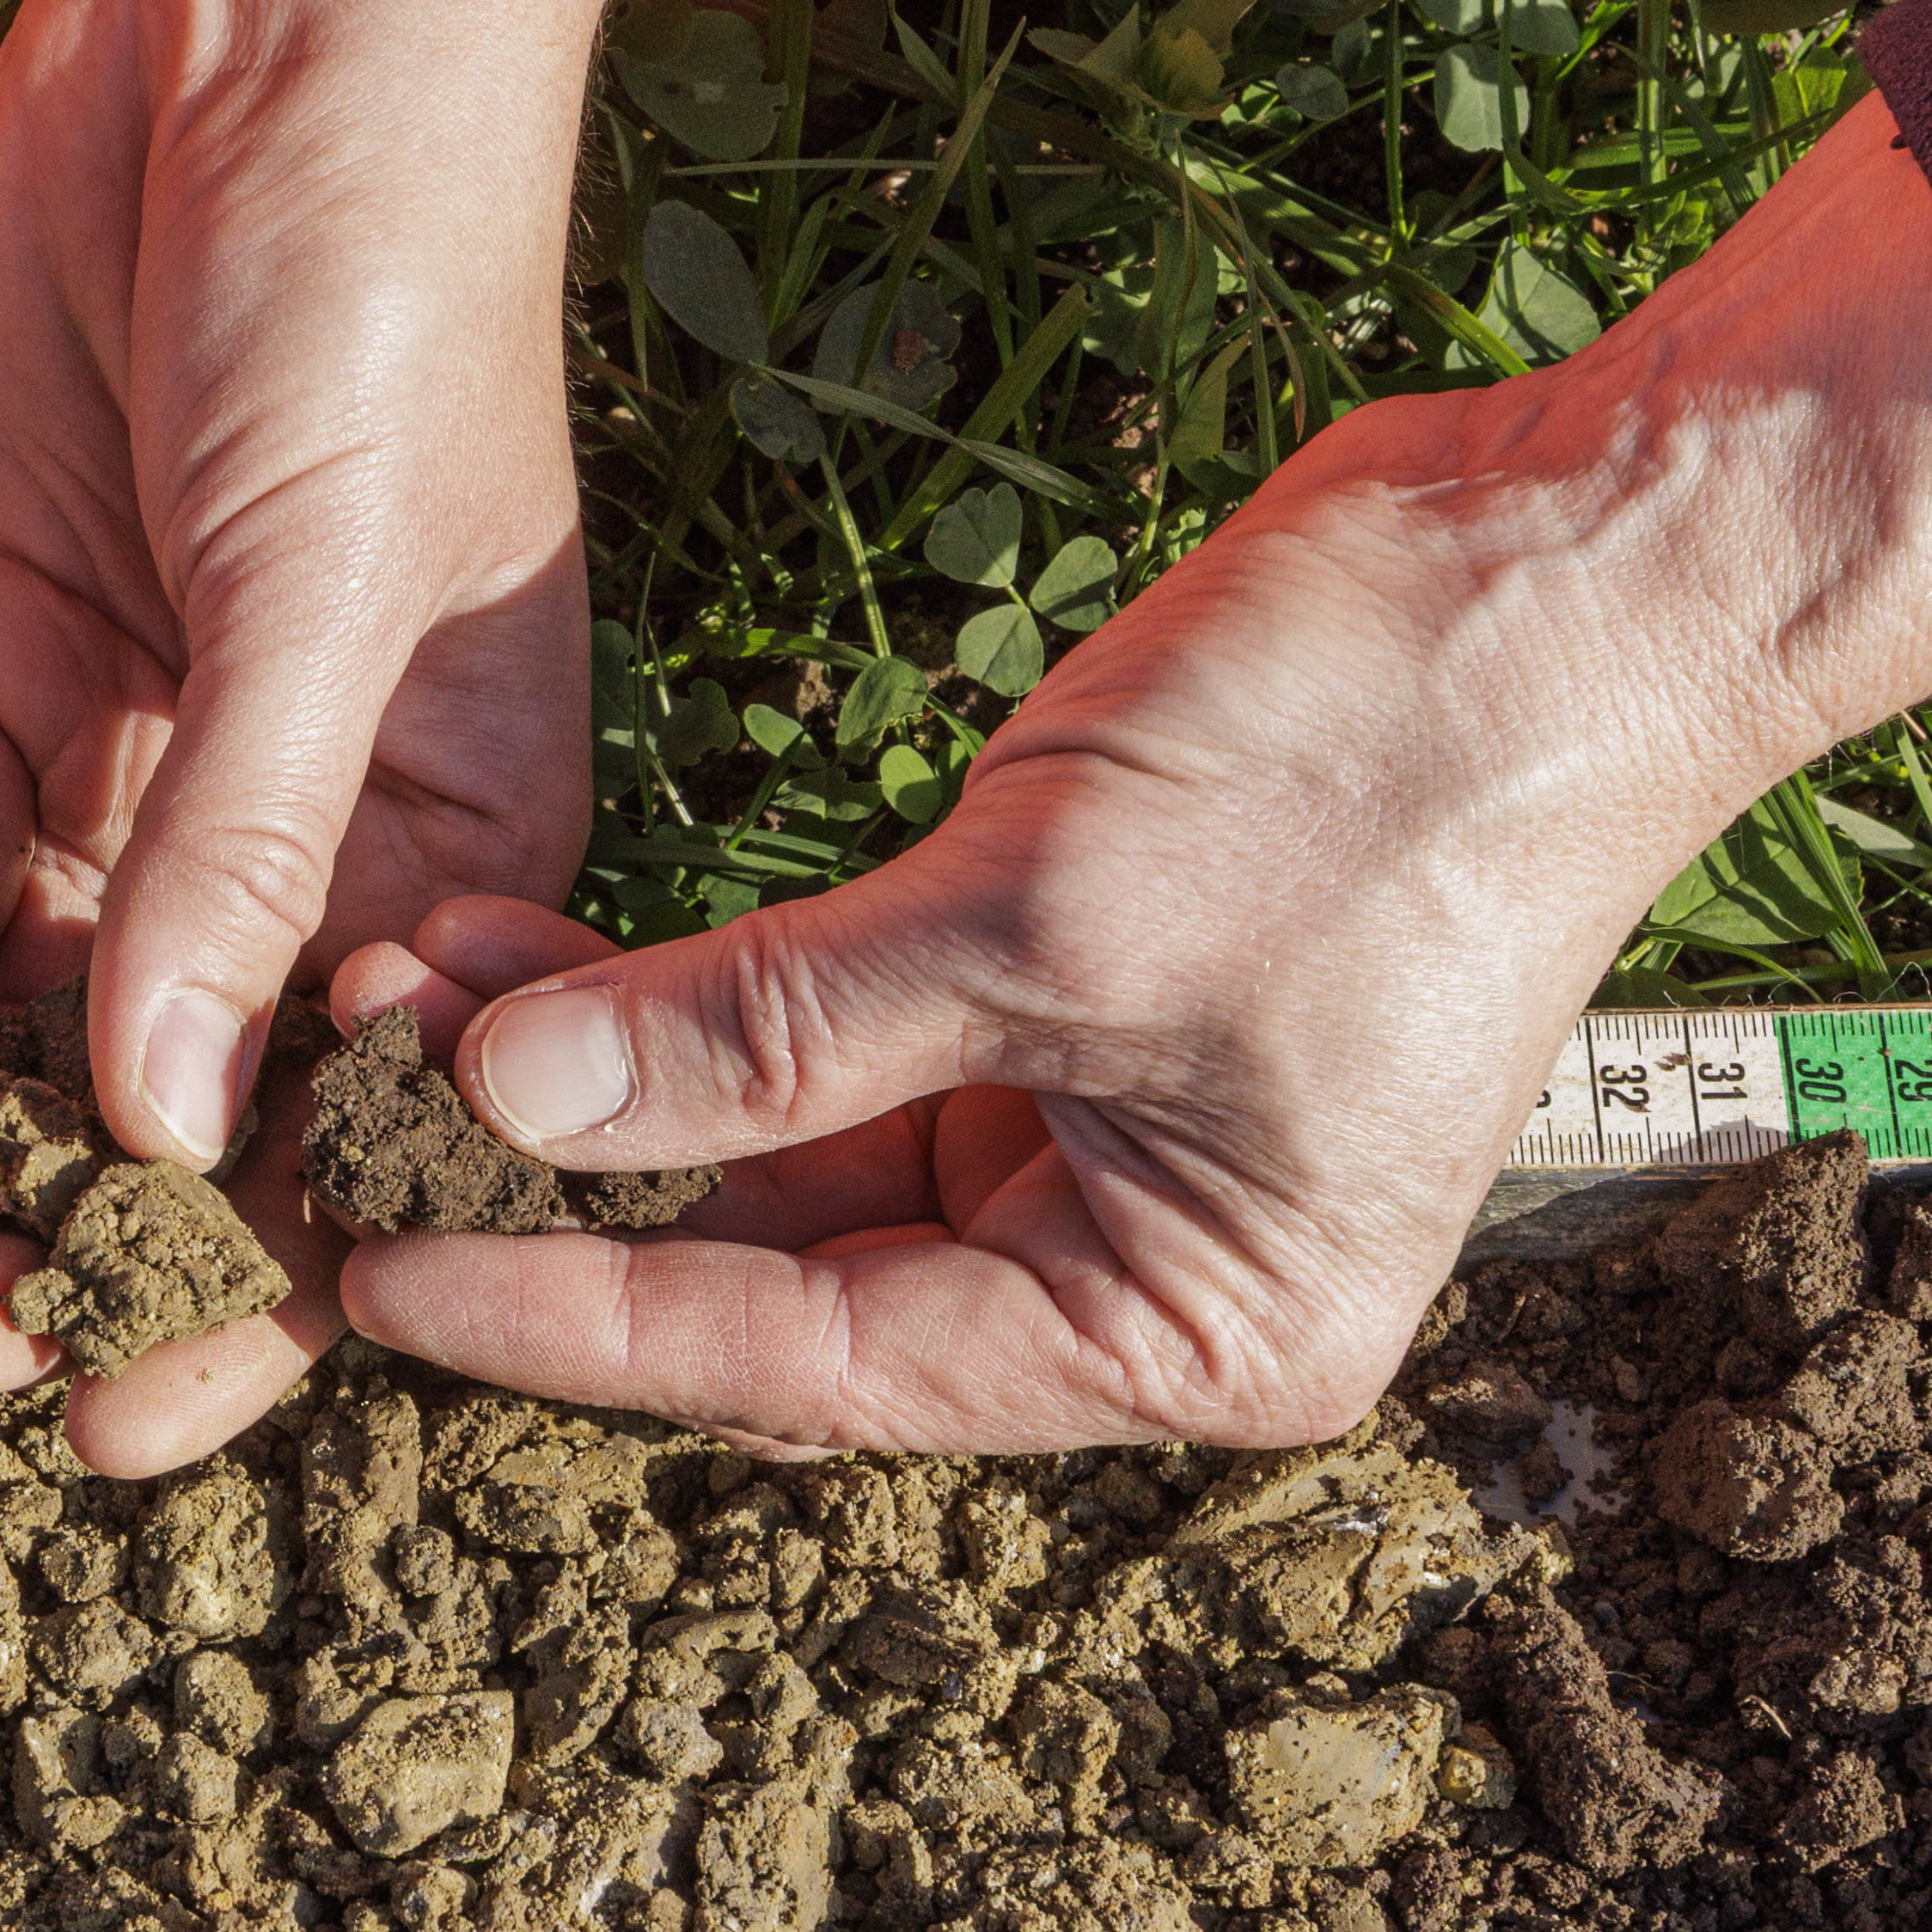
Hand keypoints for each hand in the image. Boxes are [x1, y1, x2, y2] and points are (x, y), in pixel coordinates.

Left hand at [0, 0, 611, 1472]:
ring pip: (42, 1013)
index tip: (124, 1412)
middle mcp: (312, 832)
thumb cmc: (389, 286)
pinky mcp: (5, 657)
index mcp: (469, 841)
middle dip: (71, 1241)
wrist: (270, 15)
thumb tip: (183, 1129)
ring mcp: (149, 750)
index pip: (371, 1124)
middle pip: (187, 1102)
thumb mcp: (338, 580)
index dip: (259, 1283)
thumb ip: (254, 851)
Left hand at [335, 102, 1931, 1453]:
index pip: (814, 1368)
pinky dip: (698, 1003)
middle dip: (572, 1185)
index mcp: (1187, 1338)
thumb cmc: (1374, 761)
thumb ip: (763, 1028)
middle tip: (347, 1110)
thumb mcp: (1037, 914)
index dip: (577, 1316)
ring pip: (795, 1160)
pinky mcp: (1079, 1001)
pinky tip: (526, 954)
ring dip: (610, 1081)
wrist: (1584, 563)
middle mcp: (1150, 1276)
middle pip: (793, 1285)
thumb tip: (505, 1106)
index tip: (369, 1274)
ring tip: (407, 996)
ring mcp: (1120, 1143)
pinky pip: (845, 1046)